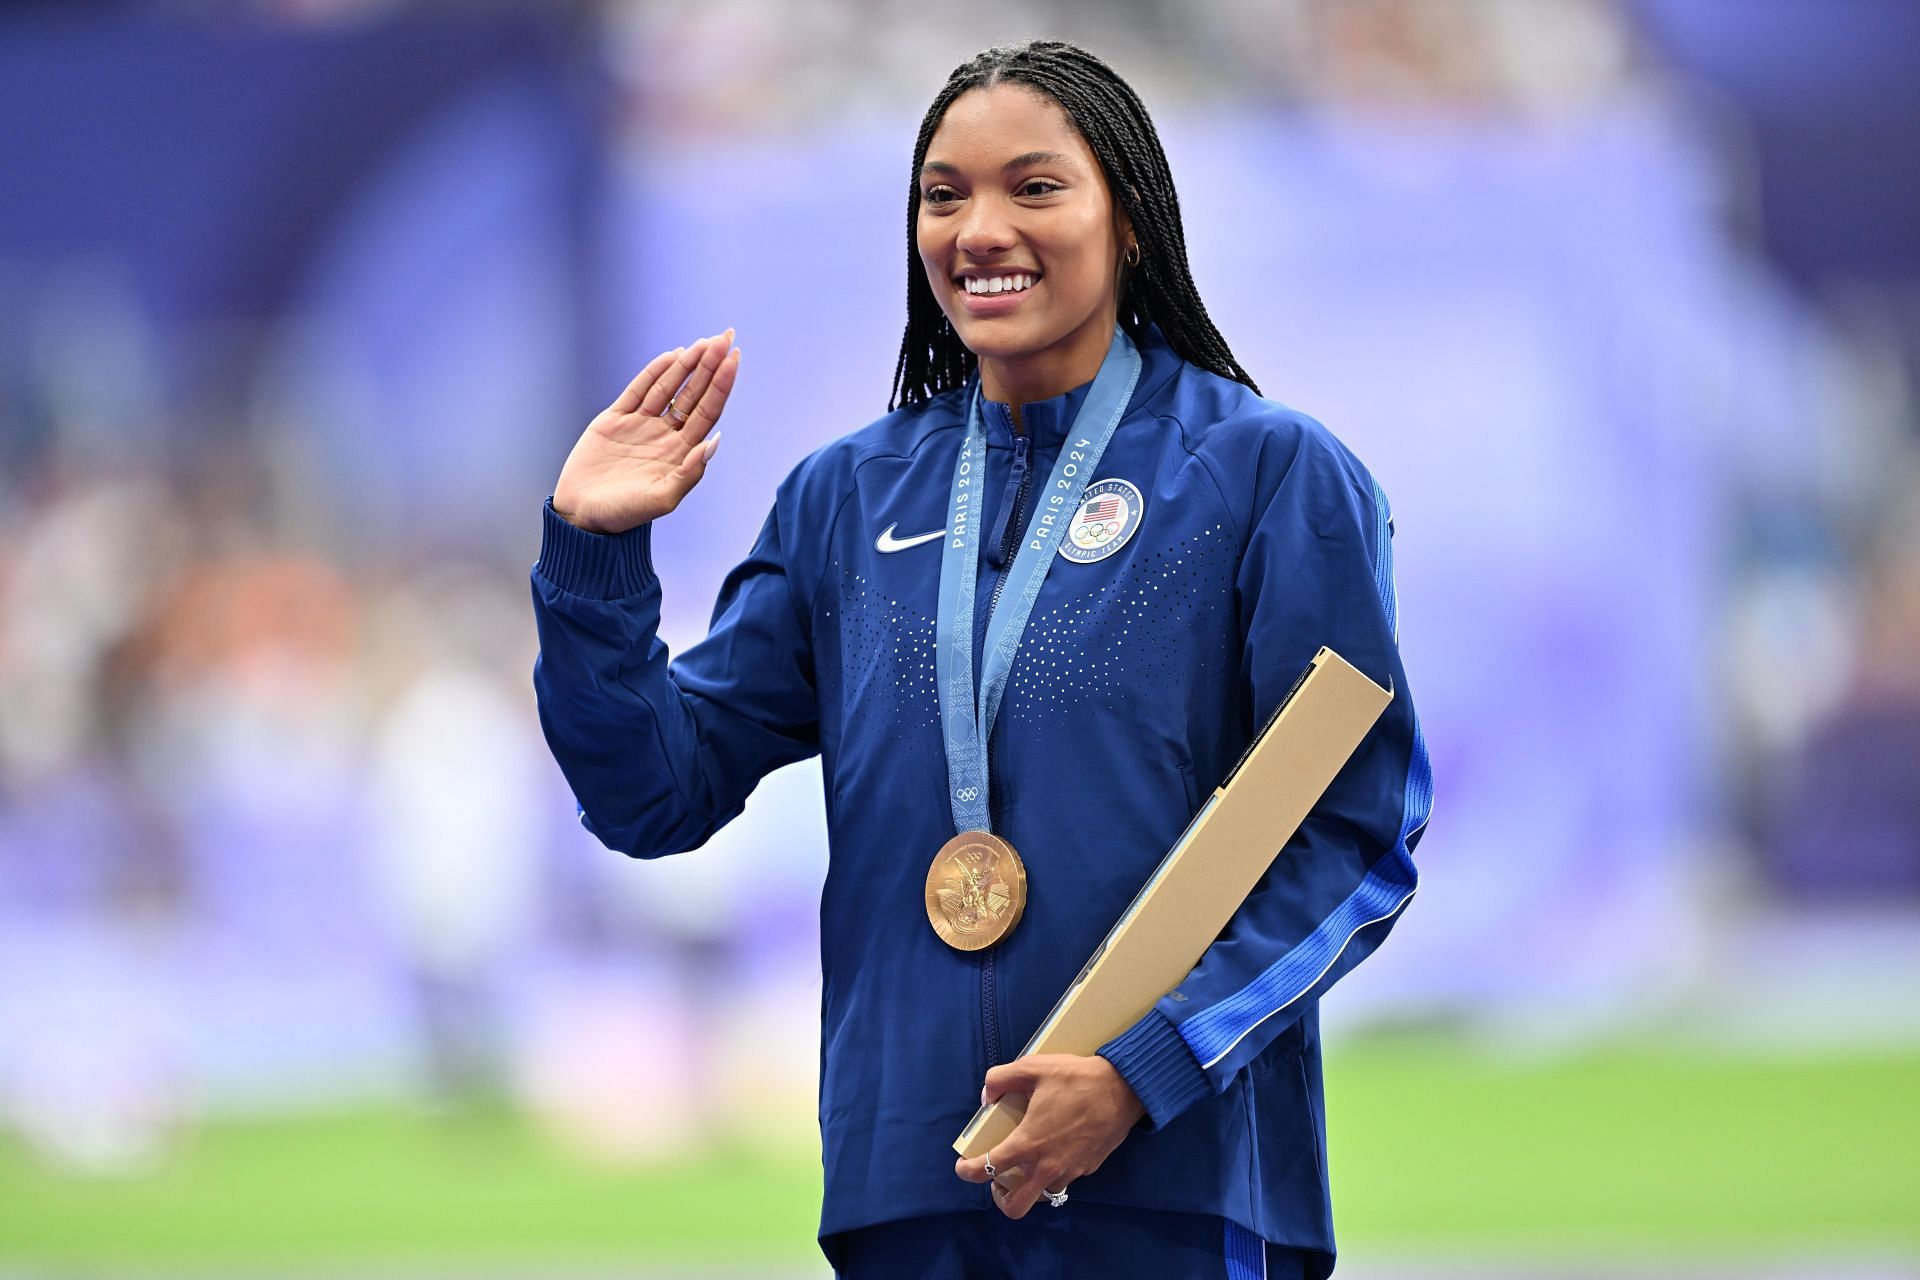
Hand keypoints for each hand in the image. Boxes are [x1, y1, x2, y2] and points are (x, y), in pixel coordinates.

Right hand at [552, 330, 740, 533]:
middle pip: (693, 393)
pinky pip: (638, 390)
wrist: (581, 516)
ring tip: (705, 342)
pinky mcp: (614, 420)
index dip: (722, 384)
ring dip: (687, 364)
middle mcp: (664, 435)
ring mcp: (640, 425)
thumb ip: (689, 472)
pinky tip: (672, 356)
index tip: (734, 358)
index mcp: (680, 452)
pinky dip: (654, 372)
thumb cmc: (624, 515)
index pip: (708, 411)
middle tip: (726, 337)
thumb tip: (715, 442)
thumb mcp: (661, 499)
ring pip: (668, 387)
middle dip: (710, 366)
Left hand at [953, 1054, 1146, 1219]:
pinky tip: (1057, 1149)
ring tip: (1028, 1164)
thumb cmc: (1076, 1078)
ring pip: (1042, 1195)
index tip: (963, 1167)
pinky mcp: (1088, 1169)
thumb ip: (1000, 1078)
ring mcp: (1070, 1172)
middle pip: (1015, 1207)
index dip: (967, 1172)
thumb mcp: (1033, 1067)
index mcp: (1028, 1144)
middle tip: (999, 1179)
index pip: (987, 1170)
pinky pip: (1065, 1179)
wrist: (1124, 1088)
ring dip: (1030, 1186)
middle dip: (1000, 1198)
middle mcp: (1047, 1166)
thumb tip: (986, 1096)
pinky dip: (1054, 1172)